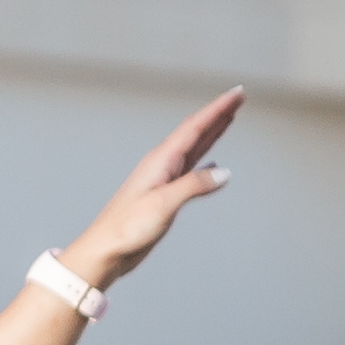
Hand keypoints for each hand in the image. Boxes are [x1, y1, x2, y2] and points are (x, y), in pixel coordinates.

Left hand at [62, 88, 245, 290]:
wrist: (107, 249)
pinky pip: (190, 171)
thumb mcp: (163, 204)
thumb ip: (194, 186)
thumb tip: (223, 173)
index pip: (195, 127)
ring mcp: (164, 179)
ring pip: (194, 149)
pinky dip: (205, 164)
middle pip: (196, 132)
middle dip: (219, 114)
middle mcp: (163, 164)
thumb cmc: (126, 228)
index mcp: (161, 160)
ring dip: (213, 133)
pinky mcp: (165, 195)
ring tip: (229, 119)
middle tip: (238, 98)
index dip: (218, 109)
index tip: (236, 94)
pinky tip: (213, 166)